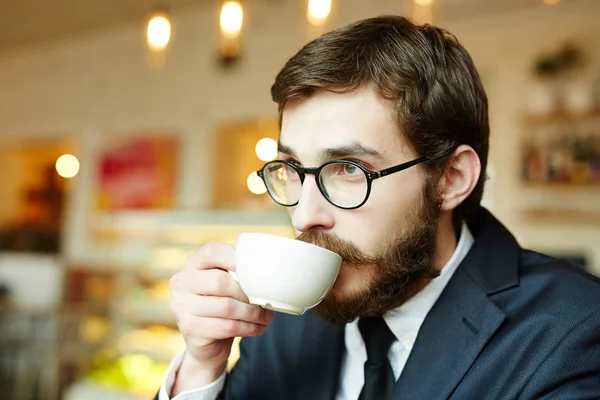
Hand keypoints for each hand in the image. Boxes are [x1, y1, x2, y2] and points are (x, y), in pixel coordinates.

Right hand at [169, 241, 273, 391]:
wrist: (208, 341)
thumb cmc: (224, 303)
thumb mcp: (229, 281)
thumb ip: (240, 267)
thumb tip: (270, 256)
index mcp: (194, 263)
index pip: (213, 252)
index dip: (237, 258)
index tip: (258, 270)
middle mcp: (182, 282)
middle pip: (220, 282)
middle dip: (248, 293)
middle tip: (266, 301)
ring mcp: (181, 306)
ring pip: (226, 307)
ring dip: (253, 314)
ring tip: (266, 317)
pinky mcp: (189, 328)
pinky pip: (226, 327)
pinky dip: (248, 328)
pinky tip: (258, 328)